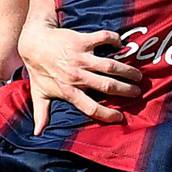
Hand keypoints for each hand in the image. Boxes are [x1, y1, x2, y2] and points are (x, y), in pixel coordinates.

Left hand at [19, 23, 141, 134]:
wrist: (33, 42)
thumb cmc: (38, 70)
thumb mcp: (39, 93)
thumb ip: (42, 114)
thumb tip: (38, 133)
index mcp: (69, 91)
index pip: (91, 108)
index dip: (107, 115)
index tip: (120, 117)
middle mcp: (77, 76)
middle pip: (108, 86)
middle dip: (126, 90)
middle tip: (137, 92)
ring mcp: (80, 58)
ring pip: (110, 66)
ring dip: (127, 70)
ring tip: (138, 75)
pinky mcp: (82, 41)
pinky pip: (103, 38)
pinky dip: (114, 40)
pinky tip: (120, 44)